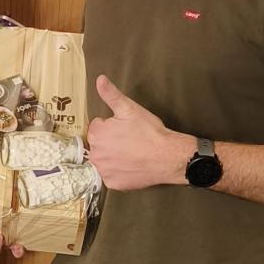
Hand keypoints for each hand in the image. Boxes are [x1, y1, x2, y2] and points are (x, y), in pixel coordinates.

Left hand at [87, 75, 187, 190]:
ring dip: (113, 156)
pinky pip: (111, 176)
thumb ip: (111, 94)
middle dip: (111, 141)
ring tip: (131, 153)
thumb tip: (99, 79)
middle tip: (129, 140)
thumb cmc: (149, 132)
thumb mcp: (129, 108)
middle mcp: (95, 154)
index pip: (97, 127)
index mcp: (96, 134)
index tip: (124, 128)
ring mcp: (104, 171)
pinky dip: (119, 172)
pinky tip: (131, 166)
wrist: (167, 156)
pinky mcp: (113, 184)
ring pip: (104, 160)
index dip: (112, 126)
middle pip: (99, 144)